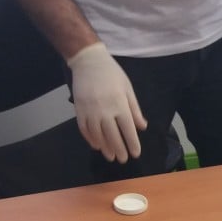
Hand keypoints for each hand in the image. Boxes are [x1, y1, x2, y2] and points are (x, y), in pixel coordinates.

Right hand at [67, 43, 146, 162]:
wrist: (88, 61)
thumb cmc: (112, 74)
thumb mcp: (128, 89)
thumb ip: (135, 109)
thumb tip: (142, 127)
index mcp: (120, 105)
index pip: (128, 130)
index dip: (132, 143)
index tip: (136, 154)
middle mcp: (105, 111)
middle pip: (112, 136)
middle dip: (119, 150)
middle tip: (123, 160)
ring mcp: (90, 111)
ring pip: (97, 135)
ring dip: (104, 148)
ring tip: (110, 156)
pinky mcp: (79, 109)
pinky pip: (84, 128)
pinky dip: (90, 139)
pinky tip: (96, 145)